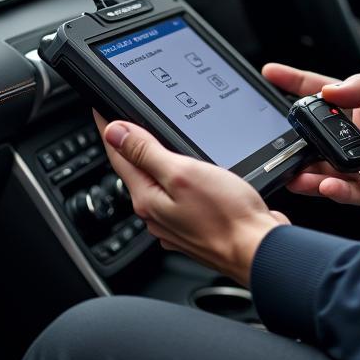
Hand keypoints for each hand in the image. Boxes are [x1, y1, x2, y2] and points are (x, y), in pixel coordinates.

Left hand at [93, 112, 288, 285]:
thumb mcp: (183, 173)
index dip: (110, 129)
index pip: (118, 156)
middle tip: (124, 120)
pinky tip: (190, 172)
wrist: (258, 250)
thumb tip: (114, 132)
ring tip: (152, 141)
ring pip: (159, 183)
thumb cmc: (227, 217)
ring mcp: (177, 221)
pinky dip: (179, 178)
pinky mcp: (198, 223)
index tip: (101, 109)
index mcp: (148, 198)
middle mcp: (158, 213)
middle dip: (130, 145)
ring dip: (156, 161)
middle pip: (136, 170)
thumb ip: (147, 153)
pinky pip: (180, 194)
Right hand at [262, 61, 359, 206]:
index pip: (321, 92)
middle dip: (294, 138)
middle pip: (317, 136)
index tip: (269, 72)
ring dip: (308, 171)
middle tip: (278, 138)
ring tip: (294, 171)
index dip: (294, 82)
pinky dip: (337, 190)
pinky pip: (353, 191)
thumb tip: (332, 91)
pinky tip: (327, 185)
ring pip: (328, 169)